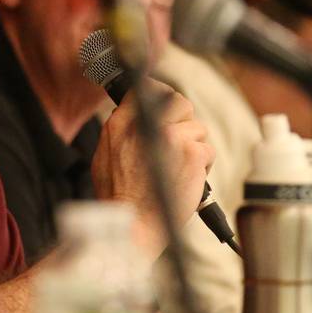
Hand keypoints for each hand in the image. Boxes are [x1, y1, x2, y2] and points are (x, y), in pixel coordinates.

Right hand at [91, 79, 212, 253]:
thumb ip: (120, 130)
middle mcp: (145, 124)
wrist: (133, 223)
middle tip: (179, 142)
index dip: (161, 95)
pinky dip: (202, 167)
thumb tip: (131, 113)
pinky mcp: (192, 153)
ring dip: (193, 148)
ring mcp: (171, 136)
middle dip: (184, 120)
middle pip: (179, 102)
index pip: (146, 88)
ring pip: (197, 128)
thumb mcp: (104, 155)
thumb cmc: (119, 197)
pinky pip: (207, 150)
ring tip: (178, 169)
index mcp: (121, 123)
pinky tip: (187, 180)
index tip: (166, 104)